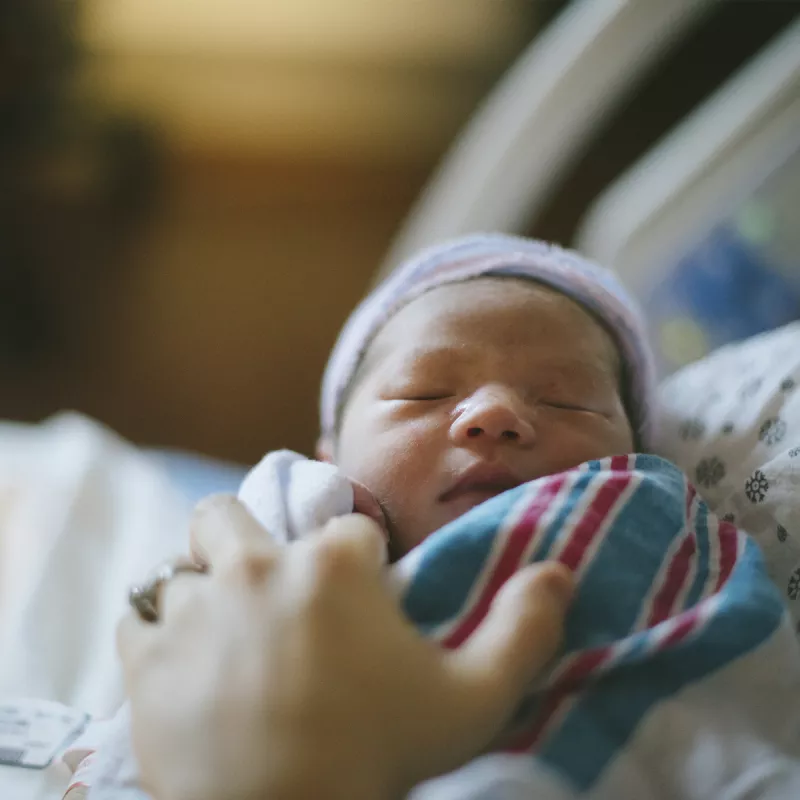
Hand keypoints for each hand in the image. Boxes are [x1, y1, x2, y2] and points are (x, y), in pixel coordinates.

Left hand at [118, 496, 572, 799]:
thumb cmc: (384, 758)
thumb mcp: (476, 698)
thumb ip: (525, 628)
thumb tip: (560, 571)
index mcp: (335, 562)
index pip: (347, 527)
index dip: (358, 561)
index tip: (362, 601)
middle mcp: (257, 566)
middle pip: (230, 512)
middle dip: (246, 536)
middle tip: (264, 584)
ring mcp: (194, 608)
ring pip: (180, 564)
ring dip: (201, 589)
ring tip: (224, 631)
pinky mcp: (148, 660)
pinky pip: (137, 619)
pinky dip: (155, 633)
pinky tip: (182, 661)